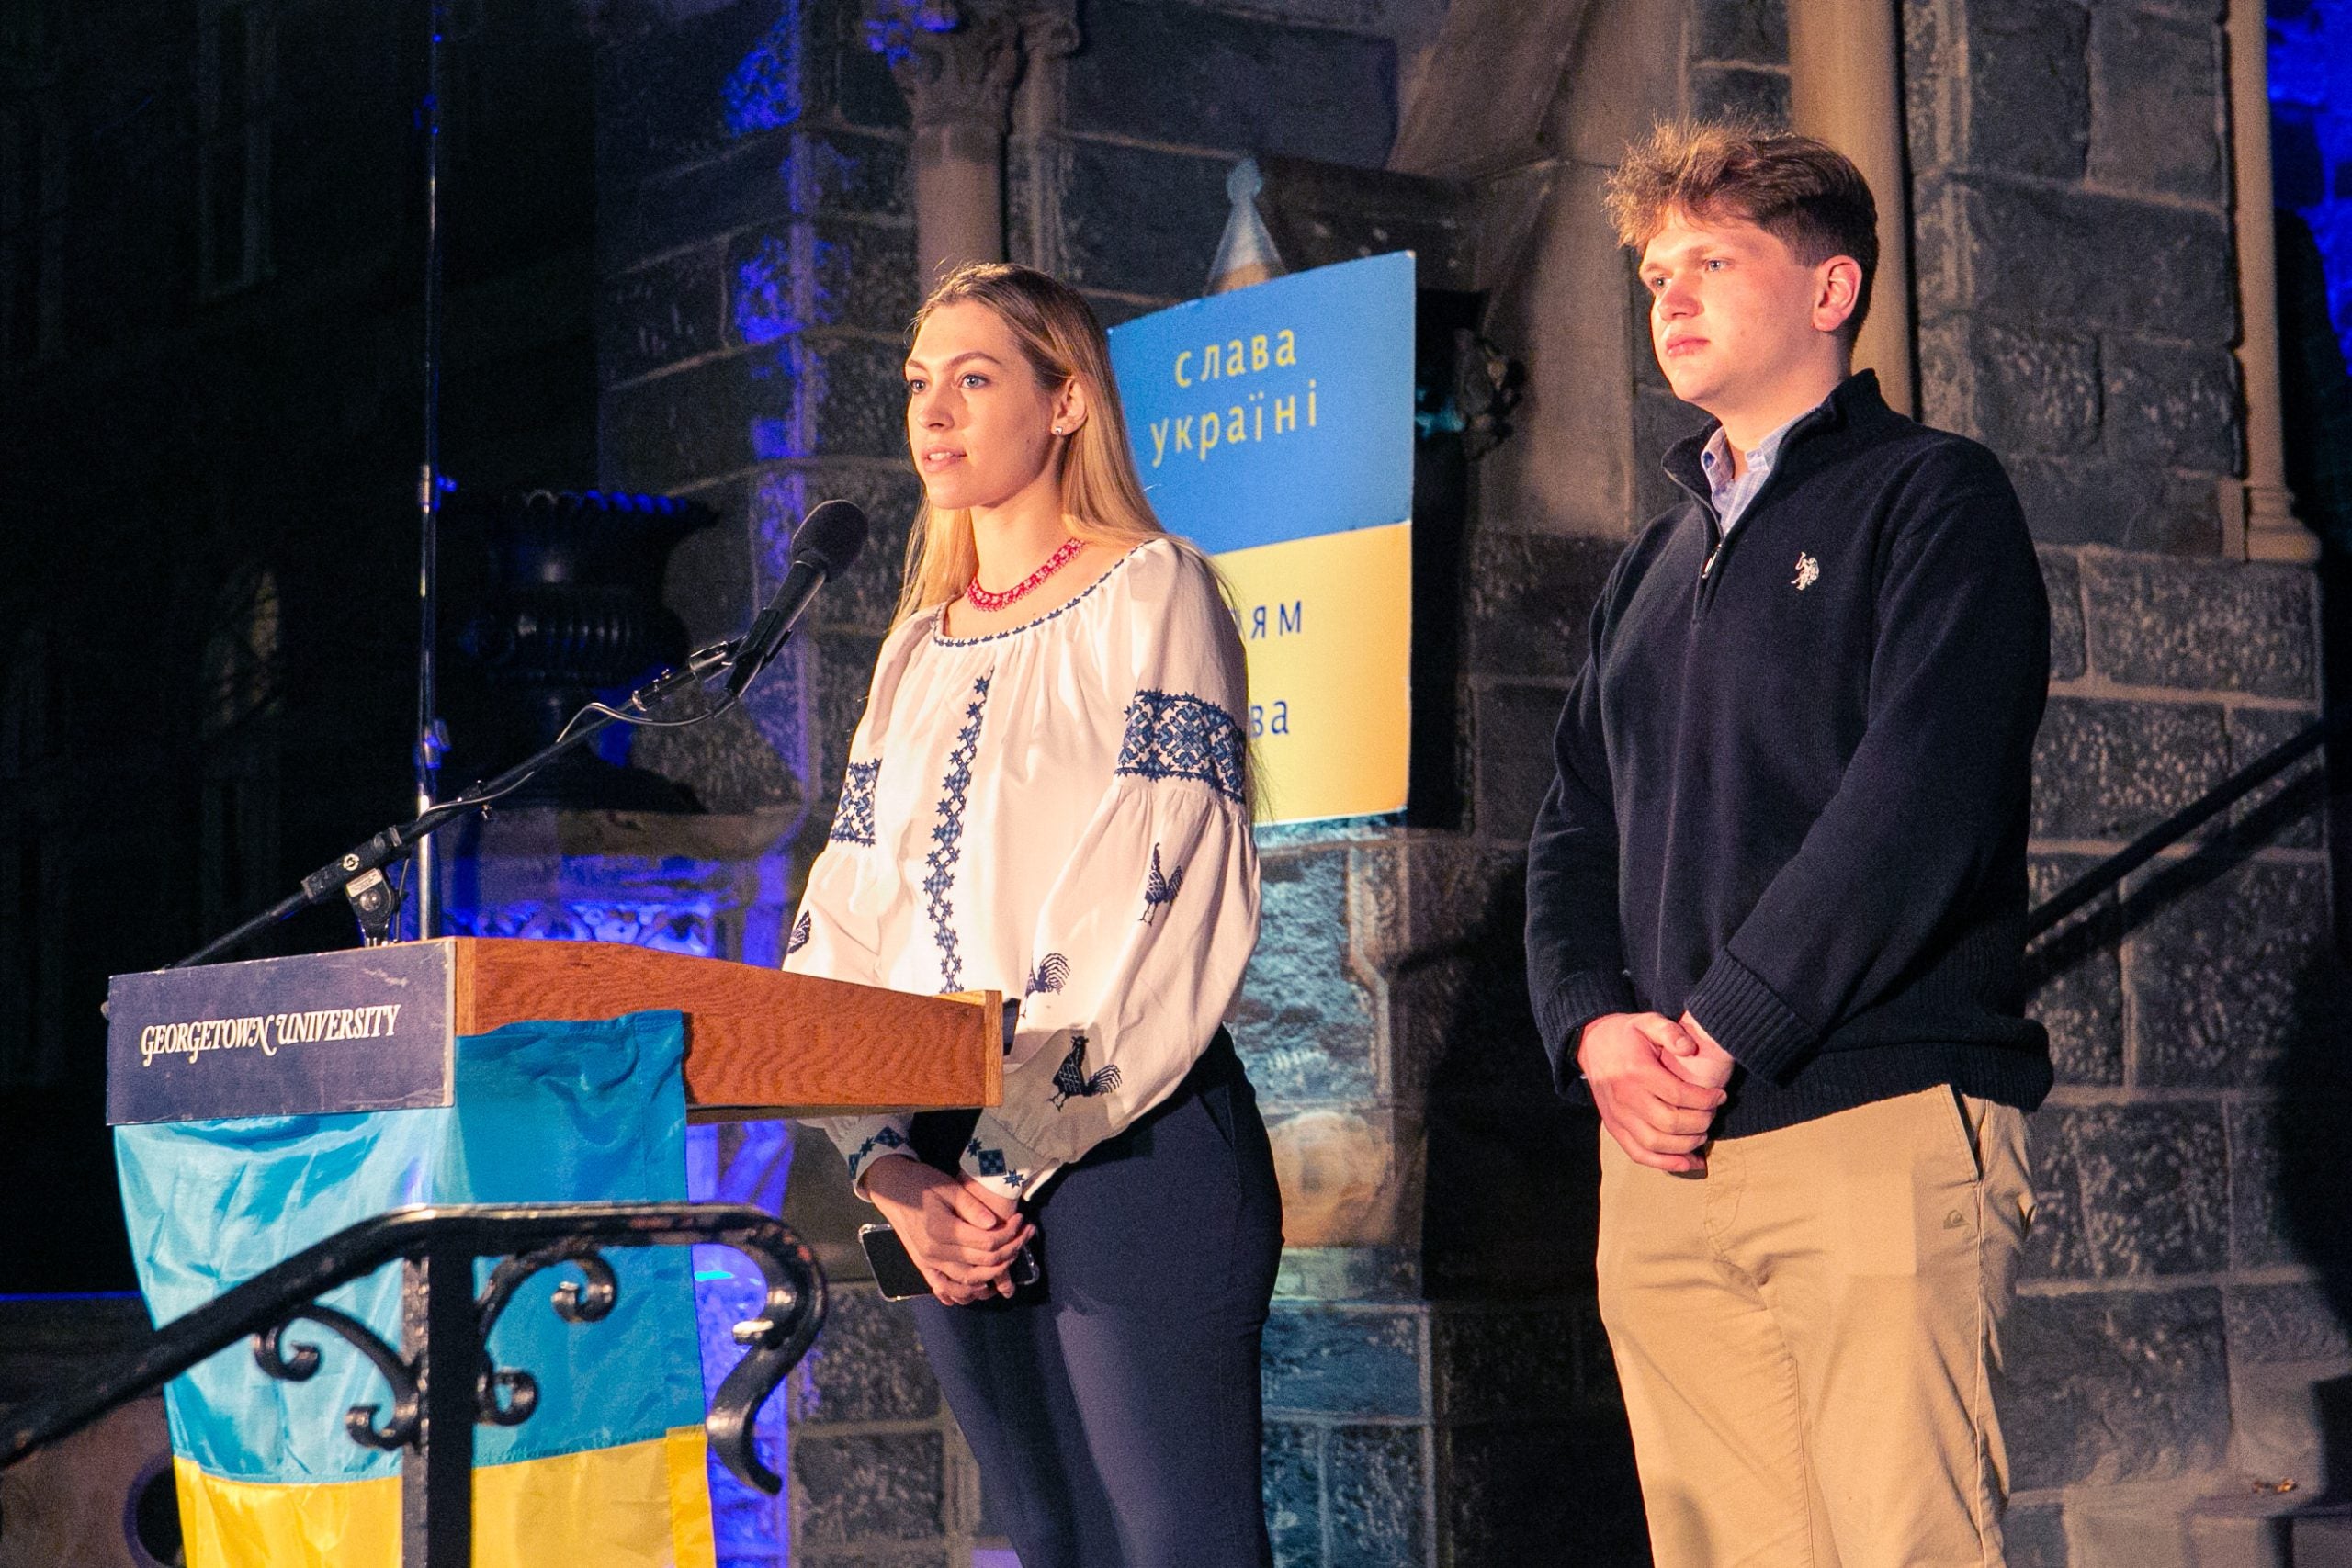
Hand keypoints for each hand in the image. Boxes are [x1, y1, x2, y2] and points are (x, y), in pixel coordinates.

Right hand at [861, 1157, 1034, 1304]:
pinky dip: (964, 1293)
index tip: (1022, 1220)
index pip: (986, 1242)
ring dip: (994, 1273)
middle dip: (1010, 1250)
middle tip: (1024, 1235)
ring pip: (969, 1280)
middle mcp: (934, 1252)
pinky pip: (945, 1288)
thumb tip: (995, 1223)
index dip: (1009, 1233)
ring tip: (1010, 1256)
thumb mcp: (948, 1187)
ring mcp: (928, 1263)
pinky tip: (981, 1288)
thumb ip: (971, 1206)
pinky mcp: (923, 1266)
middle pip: (982, 1262)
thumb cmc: (921, 1183)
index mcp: (941, 1230)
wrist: (892, 1189)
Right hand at [1577, 1012, 1727, 1173]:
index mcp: (1637, 1071)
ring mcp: (1617, 1116)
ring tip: (1702, 1134)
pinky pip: (1639, 1154)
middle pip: (1670, 1122)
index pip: (1679, 1095)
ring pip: (1655, 1143)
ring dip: (1686, 1145)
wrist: (1591, 1044)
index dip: (1706, 1099)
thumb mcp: (1647, 1021)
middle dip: (1700, 1122)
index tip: (1721, 1096)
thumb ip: (1670, 1031)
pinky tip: (1687, 1163)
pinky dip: (1664, 1164)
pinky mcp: (1614, 1128)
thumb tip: (1690, 1048)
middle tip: (1712, 1114)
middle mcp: (1625, 1097)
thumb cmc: (1626, 1034)